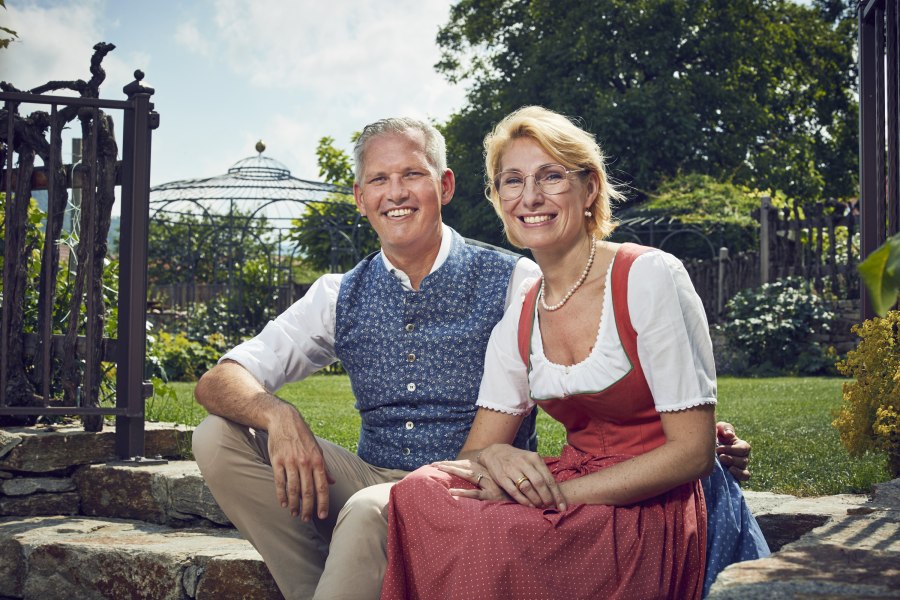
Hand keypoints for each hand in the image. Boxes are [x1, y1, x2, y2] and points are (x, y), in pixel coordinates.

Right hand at [266, 403, 333, 521]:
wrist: (284, 420)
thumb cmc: (303, 437)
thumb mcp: (317, 449)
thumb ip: (324, 467)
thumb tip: (332, 482)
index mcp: (317, 460)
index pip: (322, 487)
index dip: (322, 503)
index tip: (322, 515)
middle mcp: (305, 462)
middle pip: (307, 491)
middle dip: (308, 508)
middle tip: (306, 519)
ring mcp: (290, 462)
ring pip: (293, 489)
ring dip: (294, 504)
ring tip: (294, 514)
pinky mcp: (277, 461)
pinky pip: (280, 482)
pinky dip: (281, 495)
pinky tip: (283, 503)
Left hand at [435, 460, 511, 501]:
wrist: (527, 496)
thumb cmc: (511, 492)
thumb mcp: (497, 484)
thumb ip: (485, 481)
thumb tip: (471, 481)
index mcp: (486, 472)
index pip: (466, 465)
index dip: (452, 463)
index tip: (438, 463)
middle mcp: (487, 475)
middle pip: (465, 467)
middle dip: (449, 465)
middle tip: (434, 464)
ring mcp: (490, 484)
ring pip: (469, 476)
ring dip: (454, 471)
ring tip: (440, 470)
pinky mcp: (492, 496)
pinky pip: (476, 494)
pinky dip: (464, 493)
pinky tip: (452, 493)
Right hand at [478, 444, 566, 509]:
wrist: (495, 453)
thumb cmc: (518, 460)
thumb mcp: (531, 460)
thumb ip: (542, 473)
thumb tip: (556, 492)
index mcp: (534, 458)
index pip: (549, 478)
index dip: (557, 494)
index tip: (563, 506)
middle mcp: (524, 463)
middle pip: (539, 483)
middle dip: (547, 498)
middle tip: (550, 507)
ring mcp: (512, 470)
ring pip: (527, 487)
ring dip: (536, 500)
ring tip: (541, 507)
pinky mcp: (502, 478)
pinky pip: (514, 491)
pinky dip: (524, 500)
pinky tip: (530, 505)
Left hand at [715, 421, 751, 481]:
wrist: (703, 451)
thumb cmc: (713, 437)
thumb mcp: (718, 429)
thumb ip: (724, 428)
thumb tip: (730, 435)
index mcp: (740, 445)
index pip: (744, 448)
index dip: (732, 449)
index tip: (718, 449)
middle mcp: (742, 457)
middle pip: (744, 460)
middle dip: (731, 458)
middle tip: (719, 456)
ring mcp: (740, 468)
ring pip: (744, 470)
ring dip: (733, 466)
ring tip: (722, 463)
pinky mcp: (735, 476)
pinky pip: (744, 477)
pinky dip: (739, 475)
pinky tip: (729, 471)